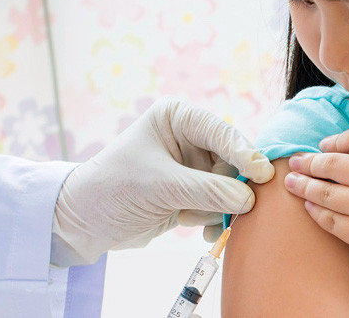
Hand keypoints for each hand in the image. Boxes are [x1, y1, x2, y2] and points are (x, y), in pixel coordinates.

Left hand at [51, 96, 273, 266]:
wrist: (86, 220)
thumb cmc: (115, 188)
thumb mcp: (162, 187)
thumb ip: (207, 191)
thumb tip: (250, 200)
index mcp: (178, 117)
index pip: (222, 132)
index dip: (245, 154)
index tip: (261, 177)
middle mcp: (190, 137)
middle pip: (234, 161)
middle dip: (231, 187)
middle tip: (236, 209)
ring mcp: (193, 167)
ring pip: (231, 186)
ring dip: (219, 208)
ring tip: (191, 218)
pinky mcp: (193, 193)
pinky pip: (221, 205)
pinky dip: (215, 220)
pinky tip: (200, 231)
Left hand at [283, 126, 348, 287]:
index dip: (335, 141)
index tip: (324, 146)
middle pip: (332, 164)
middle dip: (309, 161)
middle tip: (295, 161)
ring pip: (325, 193)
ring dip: (303, 186)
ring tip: (290, 181)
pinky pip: (332, 222)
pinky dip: (316, 213)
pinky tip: (308, 208)